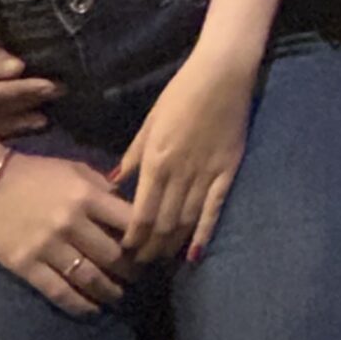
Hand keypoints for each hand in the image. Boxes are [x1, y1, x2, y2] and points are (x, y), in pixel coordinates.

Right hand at [0, 151, 134, 315]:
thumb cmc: (34, 173)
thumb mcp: (74, 169)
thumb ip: (102, 187)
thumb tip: (126, 208)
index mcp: (86, 196)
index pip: (127, 221)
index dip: (144, 237)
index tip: (151, 247)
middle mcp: (71, 223)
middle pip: (112, 255)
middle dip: (130, 269)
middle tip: (139, 276)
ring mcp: (48, 247)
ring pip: (89, 277)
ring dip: (109, 290)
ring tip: (118, 294)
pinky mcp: (27, 265)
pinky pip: (58, 291)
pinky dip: (79, 304)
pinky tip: (92, 308)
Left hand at [111, 49, 255, 262]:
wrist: (222, 74)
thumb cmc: (181, 93)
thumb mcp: (150, 122)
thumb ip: (133, 155)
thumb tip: (113, 183)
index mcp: (156, 161)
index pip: (140, 212)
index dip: (132, 237)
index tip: (124, 251)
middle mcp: (179, 174)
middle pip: (162, 223)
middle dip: (149, 248)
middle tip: (140, 265)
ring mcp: (205, 174)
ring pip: (185, 221)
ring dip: (171, 245)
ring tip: (160, 261)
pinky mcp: (227, 172)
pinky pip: (213, 209)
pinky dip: (203, 234)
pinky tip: (194, 254)